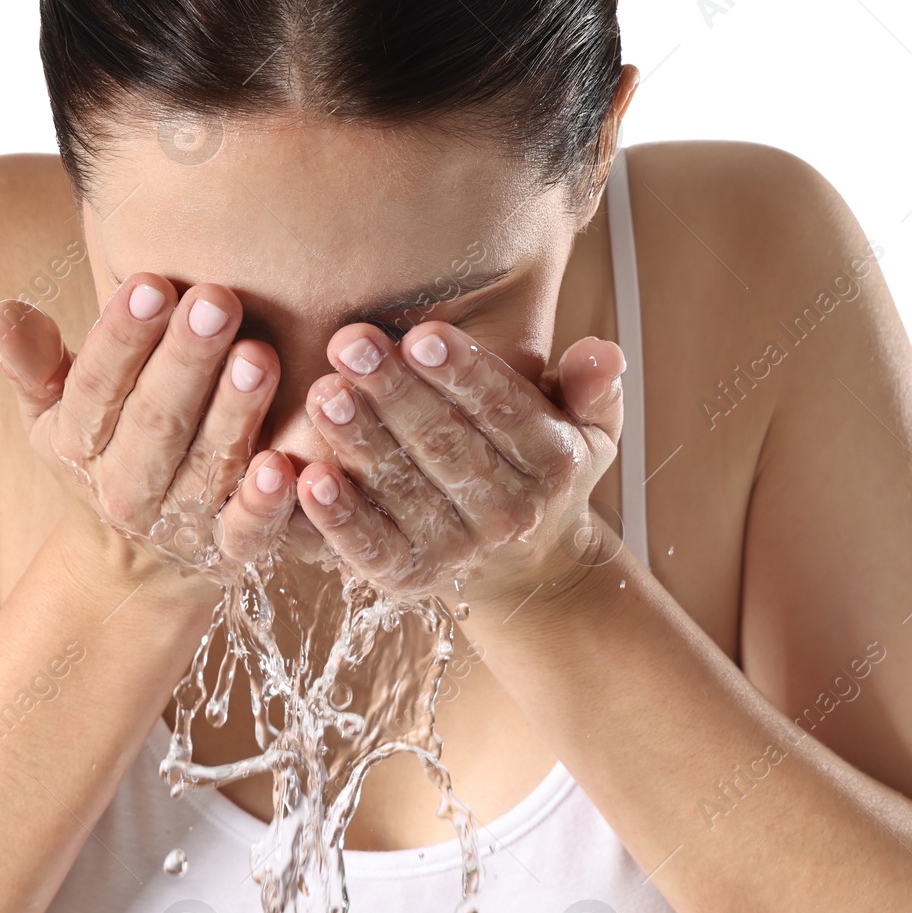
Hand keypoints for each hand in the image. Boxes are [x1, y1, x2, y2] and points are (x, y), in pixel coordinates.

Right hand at [0, 276, 296, 581]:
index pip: (97, 387)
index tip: (150, 283)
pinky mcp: (231, 554)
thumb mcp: (56, 411)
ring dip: (234, 413)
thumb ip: (34, 362)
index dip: (123, 337)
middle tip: (216, 300)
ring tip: (258, 355)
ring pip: (207, 465)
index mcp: (80, 445)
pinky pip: (247, 532)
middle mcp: (128, 488)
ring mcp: (180, 525)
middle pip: (157, 420)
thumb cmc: (104, 449)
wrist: (133, 565)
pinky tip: (282, 465)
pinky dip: (264, 504)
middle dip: (187, 359)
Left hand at [295, 321, 625, 606]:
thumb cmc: (543, 465)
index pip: (504, 409)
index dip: (463, 373)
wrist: (527, 565)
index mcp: (550, 461)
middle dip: (394, 391)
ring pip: (402, 488)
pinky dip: (339, 518)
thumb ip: (590, 387)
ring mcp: (456, 549)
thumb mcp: (586, 427)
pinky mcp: (408, 578)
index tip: (421, 334)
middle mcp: (507, 511)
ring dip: (359, 441)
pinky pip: (370, 547)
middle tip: (349, 342)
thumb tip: (603, 352)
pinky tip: (308, 479)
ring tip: (323, 392)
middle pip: (445, 444)